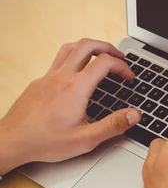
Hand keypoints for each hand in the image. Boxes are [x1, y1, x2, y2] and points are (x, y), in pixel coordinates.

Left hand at [0, 38, 141, 174]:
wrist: (12, 141)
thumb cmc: (44, 142)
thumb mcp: (86, 139)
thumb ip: (113, 125)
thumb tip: (134, 115)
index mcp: (76, 88)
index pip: (105, 62)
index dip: (122, 66)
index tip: (128, 77)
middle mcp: (62, 77)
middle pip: (87, 45)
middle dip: (107, 47)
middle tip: (118, 58)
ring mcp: (48, 77)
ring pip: (70, 48)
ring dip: (89, 47)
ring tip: (100, 56)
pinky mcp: (39, 82)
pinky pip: (58, 61)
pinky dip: (73, 59)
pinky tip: (76, 74)